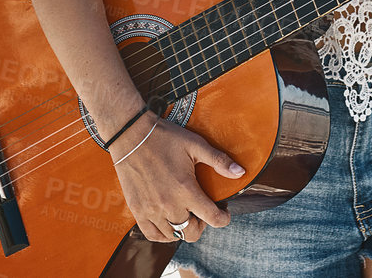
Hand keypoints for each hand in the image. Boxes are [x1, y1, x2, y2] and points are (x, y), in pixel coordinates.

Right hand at [111, 117, 244, 242]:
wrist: (131, 134)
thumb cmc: (164, 137)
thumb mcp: (195, 144)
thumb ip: (219, 160)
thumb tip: (241, 172)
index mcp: (186, 190)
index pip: (213, 219)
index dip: (224, 217)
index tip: (223, 210)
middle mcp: (169, 205)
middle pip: (193, 233)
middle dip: (203, 224)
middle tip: (201, 209)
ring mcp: (151, 210)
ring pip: (174, 235)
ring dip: (183, 227)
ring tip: (185, 212)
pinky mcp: (137, 210)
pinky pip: (153, 235)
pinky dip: (163, 234)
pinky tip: (168, 221)